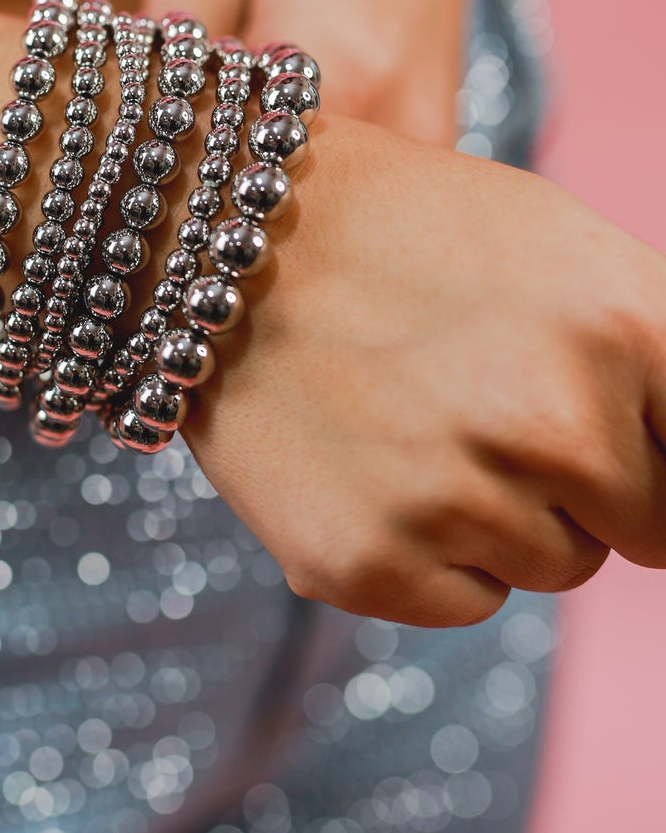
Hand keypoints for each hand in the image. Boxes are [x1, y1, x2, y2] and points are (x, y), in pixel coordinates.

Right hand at [183, 116, 665, 627]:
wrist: (212, 236)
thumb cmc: (402, 231)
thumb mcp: (564, 245)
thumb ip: (656, 352)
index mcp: (626, 323)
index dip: (661, 442)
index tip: (624, 434)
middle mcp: (557, 421)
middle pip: (650, 527)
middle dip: (593, 480)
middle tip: (493, 396)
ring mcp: (459, 499)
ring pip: (556, 563)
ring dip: (507, 511)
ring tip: (418, 414)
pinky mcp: (370, 565)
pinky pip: (466, 602)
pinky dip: (431, 550)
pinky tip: (373, 462)